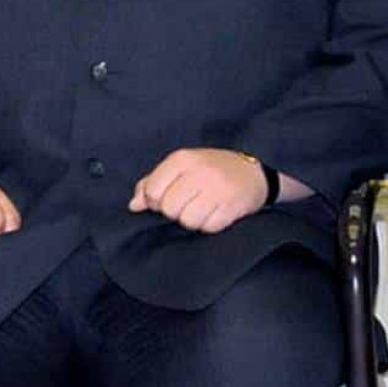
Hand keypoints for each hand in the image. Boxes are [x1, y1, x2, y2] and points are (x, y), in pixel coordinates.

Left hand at [128, 148, 267, 234]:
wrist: (253, 171)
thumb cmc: (210, 169)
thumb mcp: (180, 167)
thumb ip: (152, 183)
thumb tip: (134, 206)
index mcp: (182, 159)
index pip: (153, 191)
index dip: (155, 202)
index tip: (167, 198)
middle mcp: (199, 172)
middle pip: (169, 208)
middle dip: (175, 212)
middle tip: (188, 203)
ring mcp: (217, 189)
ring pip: (188, 221)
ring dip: (192, 220)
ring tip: (202, 208)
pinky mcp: (232, 206)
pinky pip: (208, 227)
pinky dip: (209, 224)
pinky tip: (215, 213)